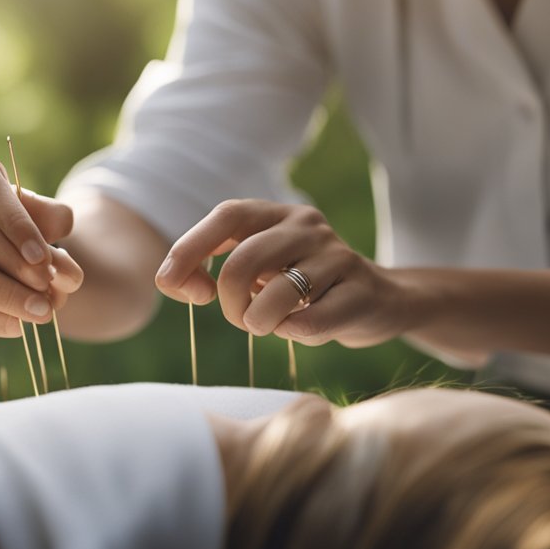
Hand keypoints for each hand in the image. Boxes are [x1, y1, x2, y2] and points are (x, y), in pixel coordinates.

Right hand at [0, 143, 83, 343]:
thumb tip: (64, 271)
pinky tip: (13, 325)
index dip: (11, 218)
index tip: (42, 255)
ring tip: (38, 313)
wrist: (9, 260)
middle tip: (47, 289)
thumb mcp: (47, 217)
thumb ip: (58, 233)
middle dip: (9, 264)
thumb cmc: (26, 227)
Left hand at [154, 199, 407, 347]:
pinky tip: (304, 327)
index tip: (168, 283)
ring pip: (275, 295)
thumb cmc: (302, 289)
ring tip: (269, 324)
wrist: (380, 301)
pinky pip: (306, 323)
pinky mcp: (360, 291)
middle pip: (242, 262)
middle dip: (228, 302)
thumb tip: (173, 282)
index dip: (189, 248)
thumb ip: (215, 270)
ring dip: (259, 322)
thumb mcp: (259, 271)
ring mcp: (337, 255)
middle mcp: (307, 225)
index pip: (226, 217)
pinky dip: (292, 334)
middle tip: (240, 318)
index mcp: (276, 214)